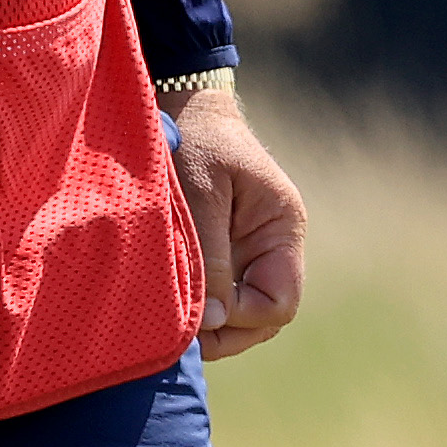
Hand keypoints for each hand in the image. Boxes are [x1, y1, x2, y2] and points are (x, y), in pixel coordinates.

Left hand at [167, 74, 302, 361]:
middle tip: (176, 339)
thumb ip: (207, 255)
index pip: (278, 303)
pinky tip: (164, 310)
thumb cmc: (193, 142)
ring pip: (238, 313)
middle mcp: (270, 247)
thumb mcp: (199, 195)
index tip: (198, 314)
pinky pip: (215, 294)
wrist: (180, 107)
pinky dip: (195, 308)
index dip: (240, 318)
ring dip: (207, 326)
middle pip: (262, 318)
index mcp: (281, 230)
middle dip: (224, 333)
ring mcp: (245, 252)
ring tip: (167, 329)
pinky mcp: (218, 251)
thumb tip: (213, 319)